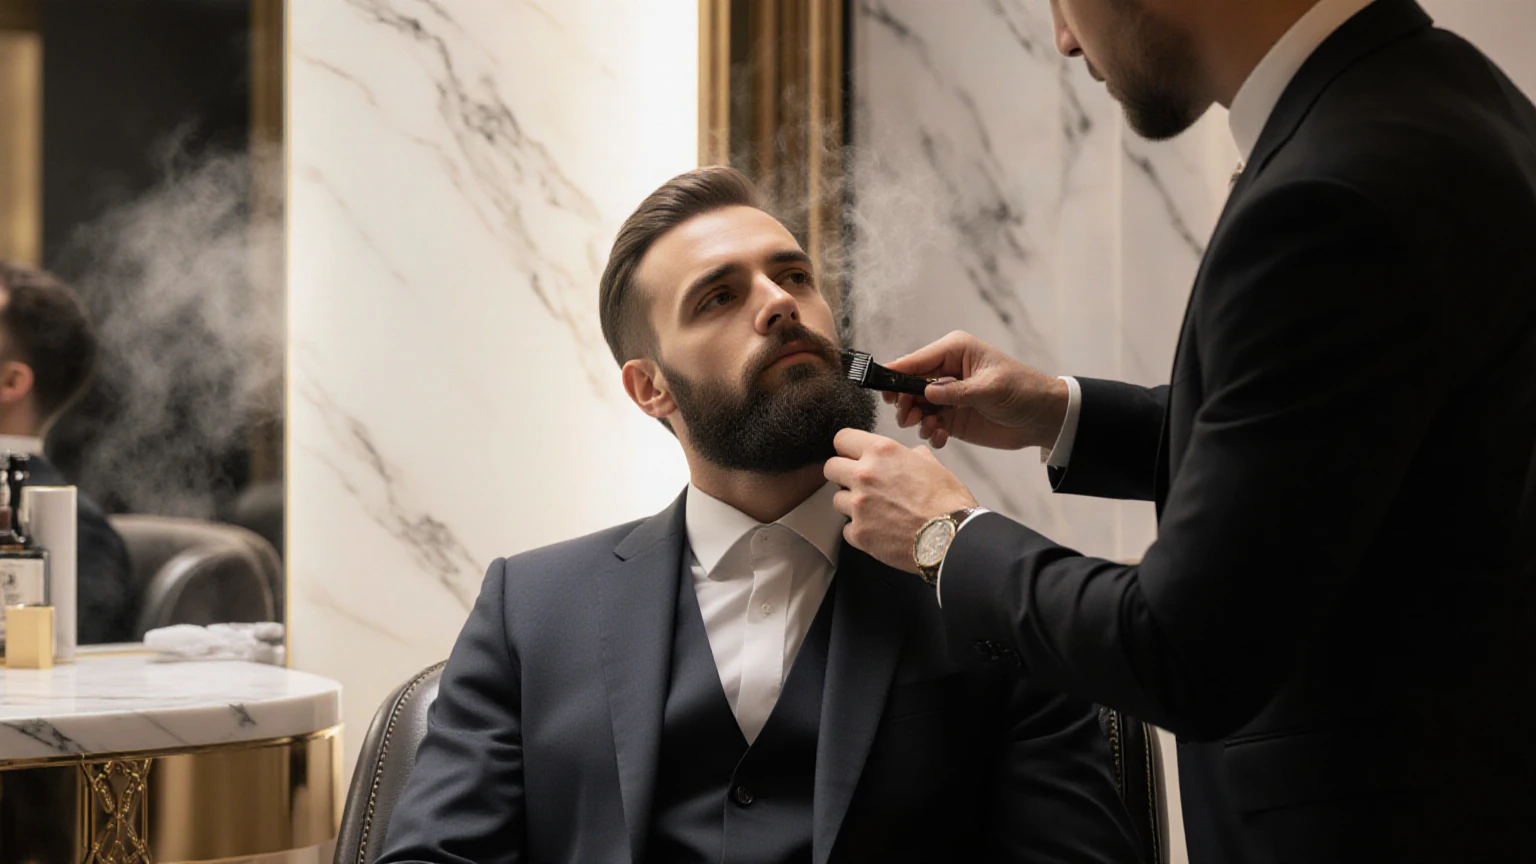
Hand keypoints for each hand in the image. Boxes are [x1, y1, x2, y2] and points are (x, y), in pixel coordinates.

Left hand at [825, 429, 976, 573]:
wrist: (951, 537)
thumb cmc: (948, 502)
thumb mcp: (933, 465)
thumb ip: (912, 456)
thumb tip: (909, 456)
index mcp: (882, 452)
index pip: (842, 439)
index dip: (848, 448)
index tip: (852, 456)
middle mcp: (864, 475)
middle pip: (830, 468)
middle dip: (842, 475)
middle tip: (858, 484)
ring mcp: (858, 505)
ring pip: (836, 500)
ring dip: (851, 504)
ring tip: (875, 511)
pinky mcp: (859, 533)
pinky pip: (846, 529)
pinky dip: (859, 530)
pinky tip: (878, 530)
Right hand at [882, 331, 1067, 450]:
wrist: (1044, 418)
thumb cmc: (1023, 391)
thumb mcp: (990, 389)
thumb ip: (956, 391)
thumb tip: (926, 393)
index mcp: (954, 351)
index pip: (916, 360)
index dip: (896, 374)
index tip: (882, 391)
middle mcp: (946, 371)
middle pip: (909, 385)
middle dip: (905, 403)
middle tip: (910, 418)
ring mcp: (948, 396)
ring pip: (915, 407)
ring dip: (917, 420)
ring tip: (931, 429)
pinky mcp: (952, 417)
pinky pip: (929, 425)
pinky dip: (931, 433)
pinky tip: (941, 437)